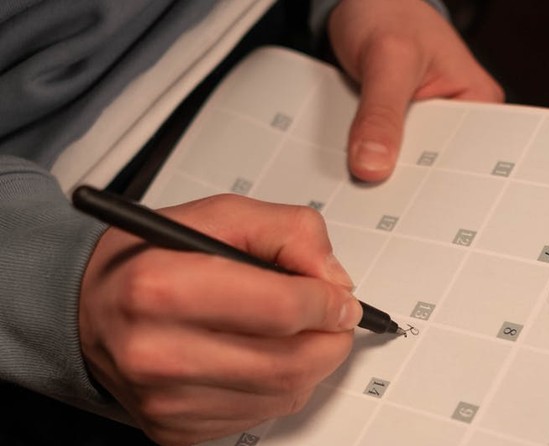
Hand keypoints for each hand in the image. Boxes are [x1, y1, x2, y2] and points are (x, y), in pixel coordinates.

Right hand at [79, 194, 360, 445]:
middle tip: (336, 318)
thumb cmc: (150, 258)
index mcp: (162, 288)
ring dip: (312, 364)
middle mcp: (158, 352)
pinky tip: (265, 357)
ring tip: (302, 333)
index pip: (278, 309)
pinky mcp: (175, 429)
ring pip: (282, 395)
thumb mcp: (219, 214)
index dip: (326, 303)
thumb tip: (334, 279)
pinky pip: (259, 416)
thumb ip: (288, 232)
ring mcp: (166, 400)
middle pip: (287, 364)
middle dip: (331, 340)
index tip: (341, 297)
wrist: (88, 308)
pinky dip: (281, 387)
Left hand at [328, 0, 504, 181]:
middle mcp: (458, 119)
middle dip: (405, 178)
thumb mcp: (388, 58)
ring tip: (363, 182)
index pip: (467, 158)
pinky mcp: (400, 130)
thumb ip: (380, 113)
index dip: (437, 181)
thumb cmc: (388, 13)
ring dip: (382, 170)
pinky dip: (368, 157)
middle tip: (375, 192)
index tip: (406, 199)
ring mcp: (428, 127)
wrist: (362, 3)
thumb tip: (372, 166)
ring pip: (407, 164)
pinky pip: (385, 154)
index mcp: (478, 102)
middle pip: (436, 167)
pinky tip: (354, 167)